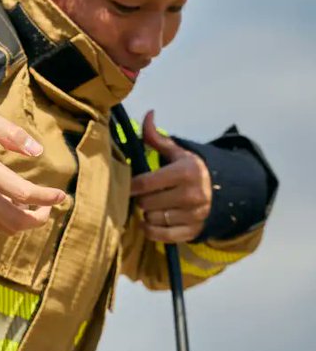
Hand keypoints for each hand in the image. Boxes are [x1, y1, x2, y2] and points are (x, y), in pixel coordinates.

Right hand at [0, 108, 68, 234]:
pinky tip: (14, 206)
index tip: (61, 195)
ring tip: (35, 207)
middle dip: (41, 216)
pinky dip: (9, 221)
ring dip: (26, 223)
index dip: (46, 197)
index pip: (22, 194)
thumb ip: (10, 133)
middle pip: (18, 221)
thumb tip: (36, 151)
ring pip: (6, 228)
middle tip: (50, 203)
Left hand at [130, 110, 211, 242]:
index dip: (130, 186)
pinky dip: (151, 230)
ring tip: (151, 206)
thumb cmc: (193, 169)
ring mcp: (193, 216)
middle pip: (146, 202)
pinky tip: (150, 222)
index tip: (125, 185)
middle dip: (140, 198)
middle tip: (143, 195)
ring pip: (152, 218)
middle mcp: (191, 195)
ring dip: (147, 213)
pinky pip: (161, 236)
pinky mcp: (193, 232)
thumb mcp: (178, 152)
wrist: (225, 191)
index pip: (146, 183)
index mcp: (185, 172)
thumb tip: (148, 114)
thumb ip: (157, 137)